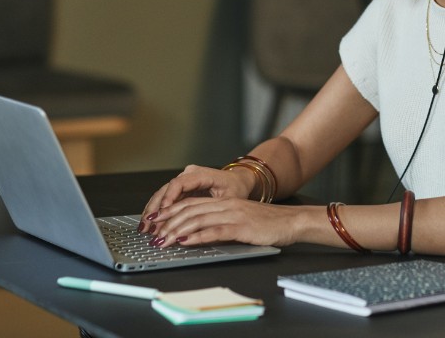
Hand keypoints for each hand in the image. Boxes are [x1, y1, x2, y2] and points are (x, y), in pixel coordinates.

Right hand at [138, 164, 252, 233]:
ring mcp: (184, 180)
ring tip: (144, 228)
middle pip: (166, 189)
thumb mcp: (229, 200)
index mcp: (201, 174)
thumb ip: (213, 209)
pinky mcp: (182, 189)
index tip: (162, 212)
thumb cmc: (236, 189)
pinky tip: (150, 223)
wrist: (239, 181)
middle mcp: (189, 174)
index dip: (169, 198)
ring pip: (163, 195)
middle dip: (156, 208)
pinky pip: (166, 199)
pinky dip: (158, 211)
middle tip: (148, 226)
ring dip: (153, 211)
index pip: (179, 183)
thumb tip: (197, 225)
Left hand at [143, 197, 304, 248]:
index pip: (190, 203)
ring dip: (177, 230)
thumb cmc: (268, 223)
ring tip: (163, 240)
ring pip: (198, 220)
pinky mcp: (241, 227)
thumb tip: (197, 233)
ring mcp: (233, 215)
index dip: (170, 211)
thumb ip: (221, 222)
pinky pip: (215, 231)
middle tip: (152, 234)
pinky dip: (198, 237)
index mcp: (224, 202)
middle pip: (189, 210)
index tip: (154, 220)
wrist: (292, 222)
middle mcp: (226, 205)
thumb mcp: (241, 218)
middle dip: (167, 222)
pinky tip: (186, 242)